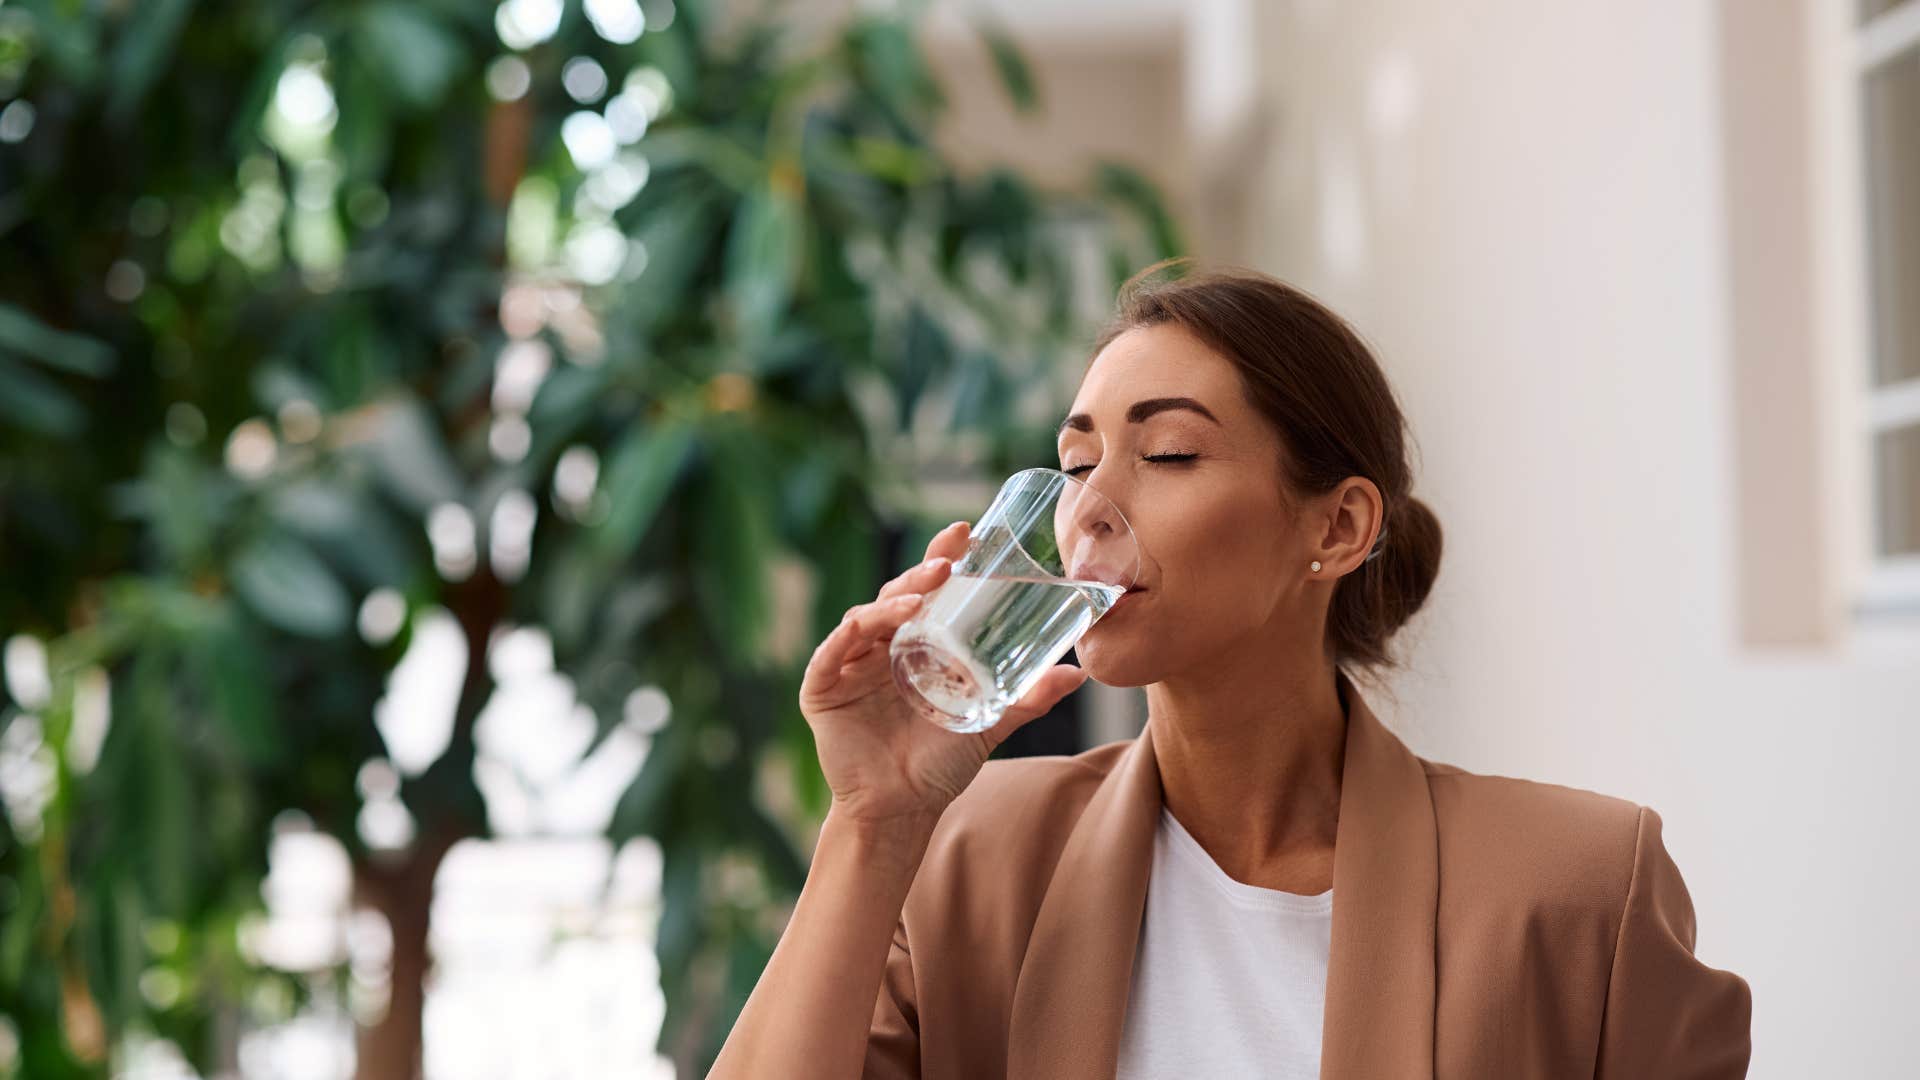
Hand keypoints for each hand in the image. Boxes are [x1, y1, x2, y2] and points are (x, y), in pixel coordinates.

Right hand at [798, 520, 1090, 826]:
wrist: (902, 810)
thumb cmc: (940, 763)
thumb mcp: (990, 723)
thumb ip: (1029, 698)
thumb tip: (1078, 674)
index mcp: (914, 644)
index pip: (927, 591)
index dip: (941, 558)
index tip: (966, 534)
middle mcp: (880, 647)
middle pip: (896, 597)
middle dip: (920, 574)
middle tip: (947, 562)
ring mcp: (849, 666)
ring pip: (864, 619)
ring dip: (889, 604)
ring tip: (921, 600)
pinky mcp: (822, 690)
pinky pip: (829, 656)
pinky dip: (844, 638)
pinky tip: (862, 628)